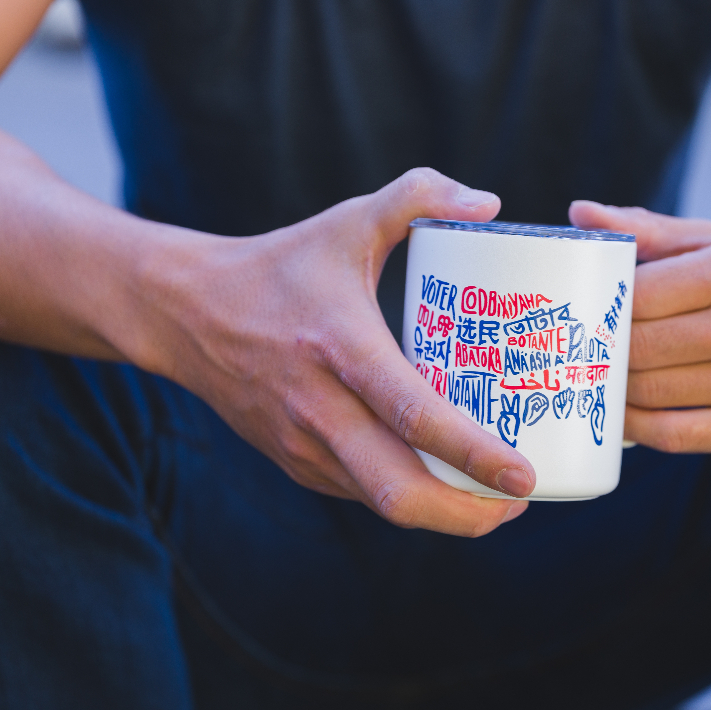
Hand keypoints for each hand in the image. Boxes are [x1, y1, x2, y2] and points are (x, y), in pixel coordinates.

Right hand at [132, 168, 533, 534]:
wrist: (186, 313)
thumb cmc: (280, 266)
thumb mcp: (348, 220)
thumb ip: (418, 195)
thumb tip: (490, 204)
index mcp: (340, 347)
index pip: (412, 415)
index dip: (473, 454)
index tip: (524, 476)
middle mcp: (319, 407)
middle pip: (399, 491)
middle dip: (468, 512)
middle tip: (520, 502)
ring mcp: (302, 444)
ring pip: (382, 504)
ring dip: (444, 514)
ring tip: (496, 502)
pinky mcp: (295, 463)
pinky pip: (361, 495)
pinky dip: (409, 500)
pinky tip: (444, 486)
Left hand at [569, 202, 710, 452]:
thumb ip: (648, 231)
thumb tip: (579, 214)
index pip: (639, 294)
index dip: (599, 306)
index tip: (581, 311)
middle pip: (641, 346)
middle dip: (599, 349)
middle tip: (577, 348)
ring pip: (651, 392)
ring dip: (613, 388)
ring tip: (595, 376)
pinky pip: (675, 435)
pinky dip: (637, 426)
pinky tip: (624, 411)